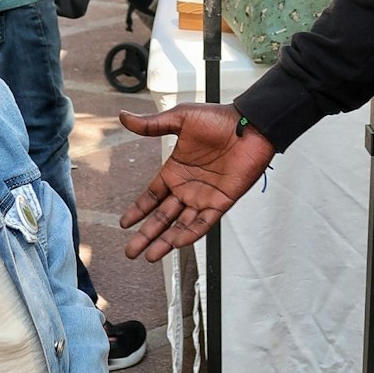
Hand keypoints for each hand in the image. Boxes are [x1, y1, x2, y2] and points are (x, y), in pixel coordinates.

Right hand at [119, 104, 273, 260]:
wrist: (250, 126)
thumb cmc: (219, 119)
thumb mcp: (180, 119)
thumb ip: (151, 125)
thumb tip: (124, 117)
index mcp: (175, 170)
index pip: (152, 196)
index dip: (138, 211)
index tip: (124, 224)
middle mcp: (187, 187)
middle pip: (162, 217)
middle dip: (145, 235)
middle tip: (130, 251)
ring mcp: (203, 196)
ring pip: (179, 225)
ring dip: (164, 241)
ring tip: (148, 255)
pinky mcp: (221, 202)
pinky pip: (203, 223)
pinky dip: (190, 234)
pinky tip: (176, 243)